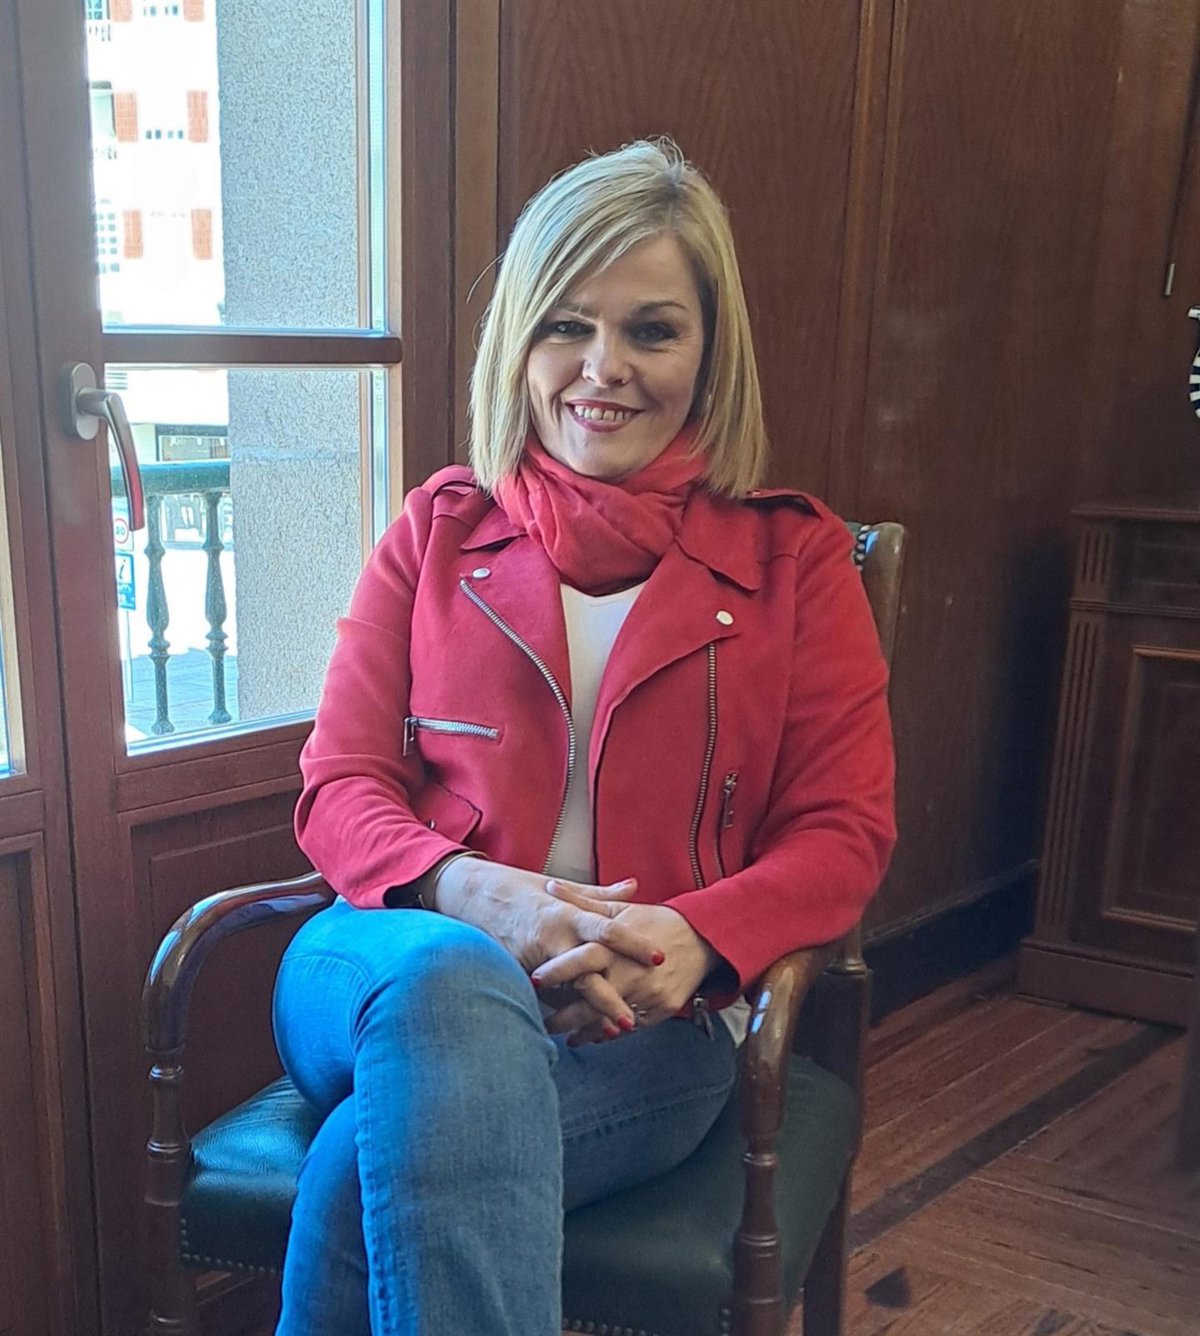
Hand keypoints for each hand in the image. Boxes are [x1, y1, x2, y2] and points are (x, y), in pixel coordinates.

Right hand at [428, 859, 662, 1028]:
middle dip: (610, 998)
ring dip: (586, 1013)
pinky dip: (559, 1013)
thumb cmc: (519, 888)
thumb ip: (600, 895)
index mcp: (566, 914)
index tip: (659, 958)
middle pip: (587, 971)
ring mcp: (530, 958)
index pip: (607, 929)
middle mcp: (551, 937)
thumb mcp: (561, 887)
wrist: (469, 894)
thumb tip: (635, 887)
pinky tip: (575, 1029)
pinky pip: (540, 998)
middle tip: (632, 1020)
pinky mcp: (513, 972)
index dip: (634, 944)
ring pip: (563, 992)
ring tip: (609, 1033)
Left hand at [534, 898, 720, 1043]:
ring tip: (564, 1037)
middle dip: (563, 1016)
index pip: (581, 959)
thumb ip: (582, 903)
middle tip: (541, 1024)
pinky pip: (630, 1027)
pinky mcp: (661, 1010)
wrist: (701, 938)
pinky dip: (609, 1032)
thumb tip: (549, 888)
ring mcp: (647, 994)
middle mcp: (631, 972)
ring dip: (583, 1031)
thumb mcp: (619, 910)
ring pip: (608, 1021)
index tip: (533, 980)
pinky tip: (592, 1036)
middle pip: (590, 1000)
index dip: (556, 970)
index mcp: (616, 946)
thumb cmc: (654, 921)